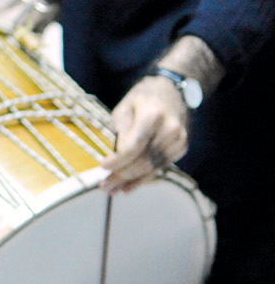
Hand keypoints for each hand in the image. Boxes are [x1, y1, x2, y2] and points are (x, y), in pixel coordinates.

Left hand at [101, 74, 188, 192]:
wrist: (171, 92)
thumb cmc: (141, 100)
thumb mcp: (123, 108)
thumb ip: (120, 132)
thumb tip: (116, 157)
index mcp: (153, 115)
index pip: (134, 146)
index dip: (118, 160)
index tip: (102, 167)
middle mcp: (170, 129)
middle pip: (144, 160)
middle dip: (121, 175)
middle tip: (103, 186)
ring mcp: (179, 139)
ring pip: (152, 168)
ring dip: (130, 181)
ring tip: (112, 190)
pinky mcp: (181, 148)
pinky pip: (159, 167)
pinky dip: (143, 179)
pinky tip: (127, 187)